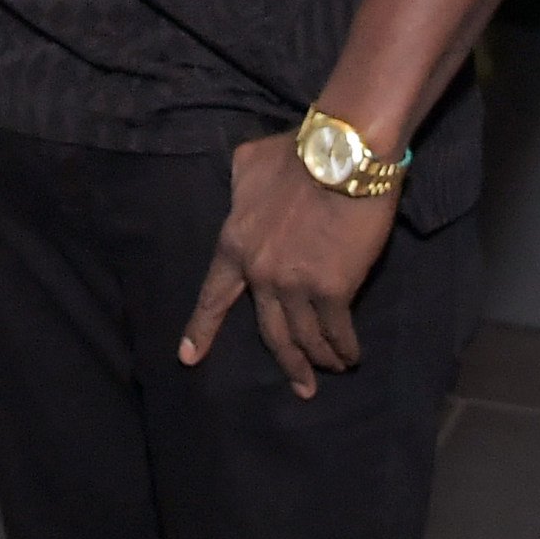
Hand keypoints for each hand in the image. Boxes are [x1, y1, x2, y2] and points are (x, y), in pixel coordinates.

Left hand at [180, 132, 398, 397]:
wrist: (342, 154)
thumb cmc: (297, 152)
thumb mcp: (250, 164)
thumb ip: (241, 189)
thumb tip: (240, 194)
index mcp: (234, 243)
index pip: (214, 296)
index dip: (201, 329)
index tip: (187, 358)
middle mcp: (260, 272)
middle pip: (269, 331)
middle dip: (287, 362)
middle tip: (300, 385)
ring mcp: (295, 285)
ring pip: (304, 337)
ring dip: (319, 358)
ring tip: (332, 368)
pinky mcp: (333, 290)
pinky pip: (336, 331)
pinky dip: (345, 347)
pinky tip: (351, 354)